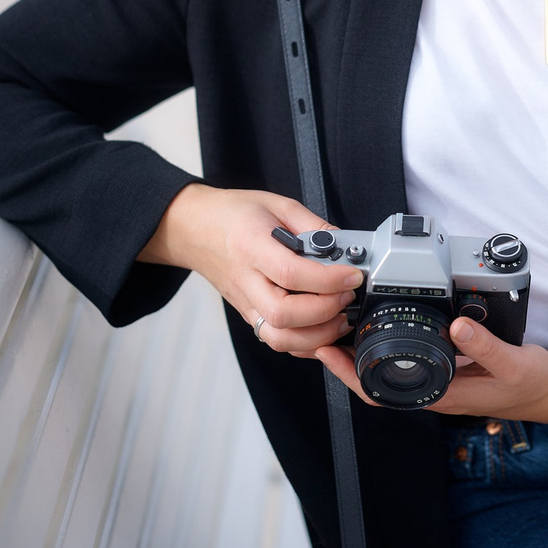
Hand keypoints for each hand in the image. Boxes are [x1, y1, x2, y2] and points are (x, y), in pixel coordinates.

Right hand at [139, 183, 362, 355]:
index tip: (353, 274)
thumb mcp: (277, 204)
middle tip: (347, 294)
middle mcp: (245, 280)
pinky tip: (323, 329)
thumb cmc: (233, 214)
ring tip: (340, 316)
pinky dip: (304, 344)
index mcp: (250, 245)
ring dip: (317, 335)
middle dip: (325, 310)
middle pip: (283, 314)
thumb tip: (346, 246)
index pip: (290, 273)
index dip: (327, 279)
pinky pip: (276, 341)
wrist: (194, 229)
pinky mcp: (248, 315)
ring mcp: (245, 303)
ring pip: (279, 337)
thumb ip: (313, 226)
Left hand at [316, 317, 547, 423]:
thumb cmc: (531, 384)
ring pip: (388, 372)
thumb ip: (486, 347)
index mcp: (441, 395)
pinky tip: (379, 326)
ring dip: (361, 354)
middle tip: (321, 330)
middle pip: (376, 383)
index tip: (329, 351)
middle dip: (344, 361)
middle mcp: (433, 390)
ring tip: (340, 325)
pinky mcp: (446, 367)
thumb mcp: (513, 364)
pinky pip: (406, 360)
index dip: (350, 375)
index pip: (383, 393)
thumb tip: (456, 328)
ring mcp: (438, 380)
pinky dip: (387, 346)